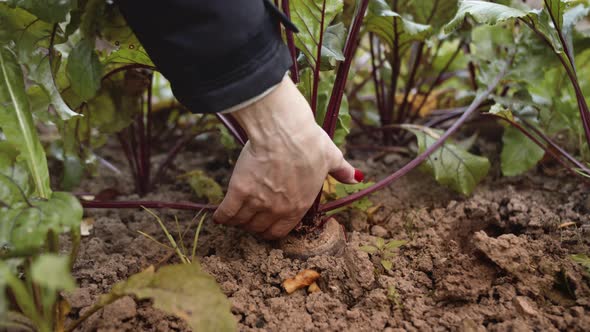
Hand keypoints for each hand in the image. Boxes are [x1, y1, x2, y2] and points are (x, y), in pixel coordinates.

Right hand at [212, 76, 361, 238]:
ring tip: (234, 214)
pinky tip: (219, 216)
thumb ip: (342, 170)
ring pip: (243, 223)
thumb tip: (356, 177)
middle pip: (260, 230)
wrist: (284, 131)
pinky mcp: (239, 191)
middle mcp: (278, 209)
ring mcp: (258, 202)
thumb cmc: (309, 141)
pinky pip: (226, 214)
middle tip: (249, 217)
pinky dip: (221, 217)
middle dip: (254, 226)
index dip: (272, 228)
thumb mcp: (331, 156)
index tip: (266, 222)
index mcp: (299, 205)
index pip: (281, 231)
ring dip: (238, 221)